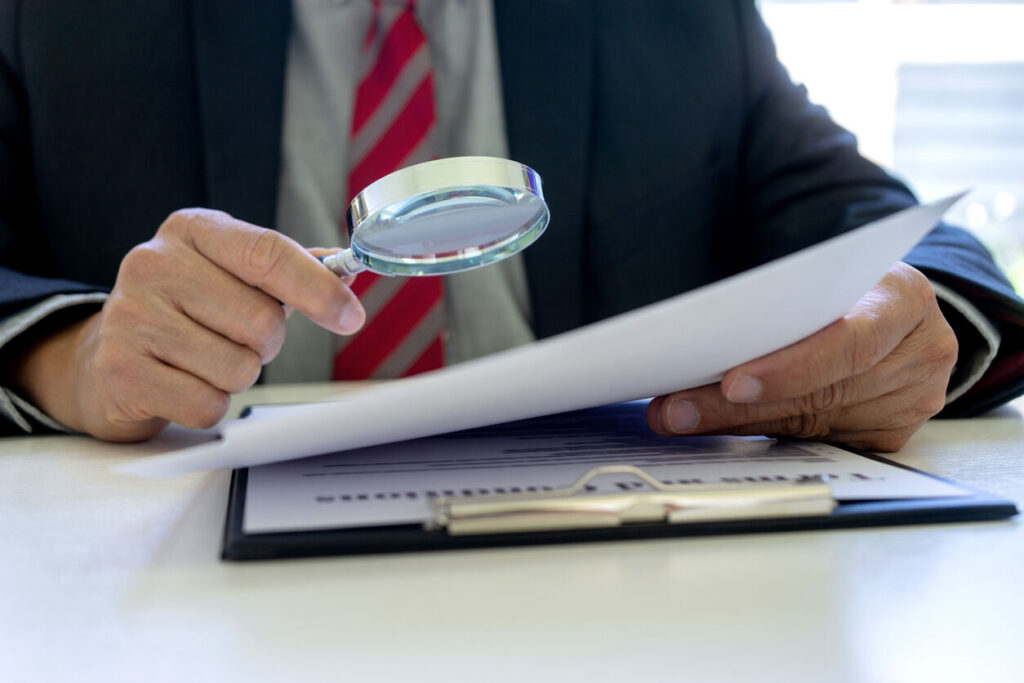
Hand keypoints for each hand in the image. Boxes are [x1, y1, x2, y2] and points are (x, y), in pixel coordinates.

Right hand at [11, 209, 364, 440]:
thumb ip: (291, 269)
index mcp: (192, 230)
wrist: (108, 357)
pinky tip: (183, 384)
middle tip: (237, 339)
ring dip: (237, 375)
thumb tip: (347, 267)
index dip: (319, 289)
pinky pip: (207, 404)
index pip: (269, 253)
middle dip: (266, 344)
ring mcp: (130, 316)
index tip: (351, 317)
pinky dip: (208, 405)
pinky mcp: (121, 370)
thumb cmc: (188, 312)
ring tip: (204, 360)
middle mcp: (153, 262)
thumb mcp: (232, 274)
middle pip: (261, 321)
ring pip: (238, 367)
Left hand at [646, 262, 958, 451]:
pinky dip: (766, 435)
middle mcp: (919, 351)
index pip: (849, 340)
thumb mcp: (822, 276)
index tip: (733, 382)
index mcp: (904, 296)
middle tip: (674, 409)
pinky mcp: (891, 432)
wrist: (891, 306)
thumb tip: (696, 340)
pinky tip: (721, 428)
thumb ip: (779, 303)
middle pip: (820, 392)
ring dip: (738, 423)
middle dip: (736, 405)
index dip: (790, 367)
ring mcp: (912, 398)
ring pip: (811, 422)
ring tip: (680, 416)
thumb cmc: (845, 284)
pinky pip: (818, 441)